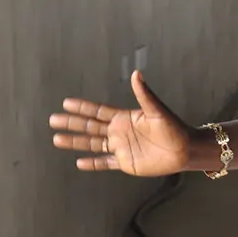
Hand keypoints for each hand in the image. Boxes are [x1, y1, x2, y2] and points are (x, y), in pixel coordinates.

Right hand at [50, 71, 192, 175]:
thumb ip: (144, 94)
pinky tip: (79, 163)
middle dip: (72, 123)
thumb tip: (136, 73)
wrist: (184, 150)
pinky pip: (104, 163)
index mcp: (124, 118)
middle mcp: (119, 132)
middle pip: (90, 127)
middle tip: (53, 120)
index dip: (82, 107)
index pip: (98, 112)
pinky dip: (92, 163)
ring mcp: (121, 148)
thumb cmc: (174, 128)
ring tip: (57, 139)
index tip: (66, 103)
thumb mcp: (157, 110)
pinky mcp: (125, 162)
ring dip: (75, 142)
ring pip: (92, 144)